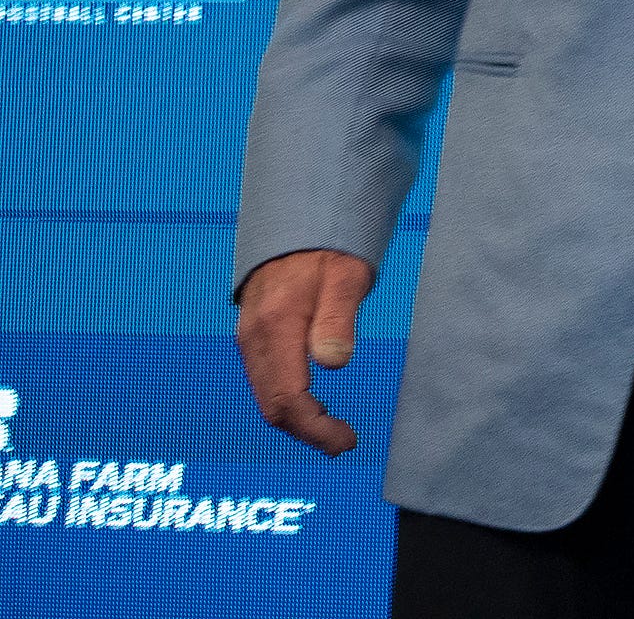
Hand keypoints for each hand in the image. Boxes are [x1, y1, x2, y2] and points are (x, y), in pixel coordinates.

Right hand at [236, 248, 373, 457]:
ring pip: (267, 395)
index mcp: (276, 328)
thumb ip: (338, 318)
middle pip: (272, 404)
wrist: (295, 228)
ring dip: (297, 419)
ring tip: (332, 431)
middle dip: (307, 431)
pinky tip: (311, 406)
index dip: (315, 427)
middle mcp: (255, 340)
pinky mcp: (255, 338)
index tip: (346, 440)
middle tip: (344, 443)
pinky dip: (287, 401)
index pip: (288, 397)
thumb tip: (334, 363)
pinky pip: (266, 381)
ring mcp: (251, 340)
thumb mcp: (345, 276)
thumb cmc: (327, 252)